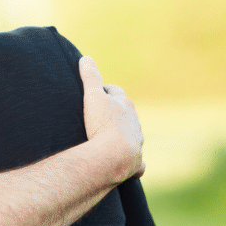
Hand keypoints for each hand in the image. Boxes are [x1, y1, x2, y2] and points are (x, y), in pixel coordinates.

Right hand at [80, 56, 143, 179]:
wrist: (114, 155)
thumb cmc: (102, 124)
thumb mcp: (93, 97)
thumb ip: (90, 77)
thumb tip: (86, 58)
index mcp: (124, 105)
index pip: (116, 92)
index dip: (106, 91)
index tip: (96, 93)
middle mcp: (134, 122)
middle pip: (127, 113)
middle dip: (117, 112)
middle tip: (102, 114)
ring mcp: (137, 142)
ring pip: (134, 135)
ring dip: (125, 135)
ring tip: (111, 139)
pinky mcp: (136, 162)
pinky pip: (139, 163)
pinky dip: (135, 164)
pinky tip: (132, 167)